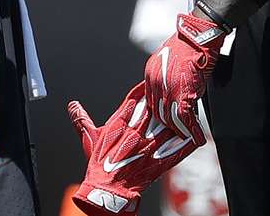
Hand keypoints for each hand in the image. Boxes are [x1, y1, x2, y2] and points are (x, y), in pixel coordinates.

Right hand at [68, 82, 202, 213]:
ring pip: (167, 125)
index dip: (143, 88)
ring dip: (176, 116)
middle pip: (153, 109)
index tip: (150, 79)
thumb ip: (81, 120)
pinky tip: (196, 133)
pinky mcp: (159, 162)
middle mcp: (136, 132)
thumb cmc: (98, 166)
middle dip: (162, 98)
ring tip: (186, 105)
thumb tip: (72, 105)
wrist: (107, 190)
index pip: (133, 100)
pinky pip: (176, 149)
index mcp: (119, 124)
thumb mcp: (88, 139)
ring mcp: (149, 146)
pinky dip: (186, 141)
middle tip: (172, 86)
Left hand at [143, 12, 226, 137]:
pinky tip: (197, 137)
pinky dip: (192, 130)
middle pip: (158, 112)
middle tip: (176, 134)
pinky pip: (185, 118)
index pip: (151, 101)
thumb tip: (174, 91)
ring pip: (170, 118)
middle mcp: (155, 82)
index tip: (165, 123)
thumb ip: (168, 77)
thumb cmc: (188, 46)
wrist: (198, 36)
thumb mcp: (170, 61)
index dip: (160, 114)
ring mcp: (168, 89)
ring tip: (187, 137)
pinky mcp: (183, 93)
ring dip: (179, 130)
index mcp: (150, 74)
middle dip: (168, 125)